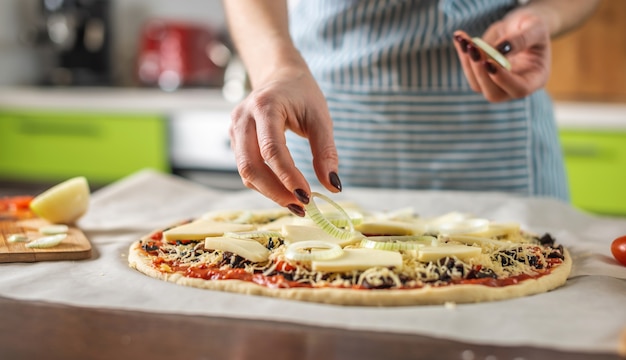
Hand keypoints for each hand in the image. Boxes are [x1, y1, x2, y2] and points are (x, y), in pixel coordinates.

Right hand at [229, 66, 340, 213]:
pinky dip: (265, 185)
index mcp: (265, 106)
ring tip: (297, 203)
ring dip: (270, 192)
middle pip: (251, 166)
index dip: (287, 176)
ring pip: (246, 172)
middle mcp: (243, 118)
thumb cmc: (302, 94)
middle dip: (275, 191)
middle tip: (301, 207)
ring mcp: (235, 130)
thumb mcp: (321, 118)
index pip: (272, 149)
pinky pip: (247, 169)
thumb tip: (333, 186)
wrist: (279, 76)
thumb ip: (326, 152)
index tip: (307, 196)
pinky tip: (285, 191)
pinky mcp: (235, 141)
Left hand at [452, 8, 551, 101]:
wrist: (519, 26)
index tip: (489, 62)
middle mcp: (515, 87)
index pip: (519, 89)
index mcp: (535, 79)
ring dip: (468, 63)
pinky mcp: (483, 76)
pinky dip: (463, 55)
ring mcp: (497, 84)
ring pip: (477, 84)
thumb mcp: (535, 27)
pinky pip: (470, 71)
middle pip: (494, 94)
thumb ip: (522, 38)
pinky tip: (460, 38)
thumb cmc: (532, 27)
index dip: (503, 79)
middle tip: (473, 48)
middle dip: (481, 73)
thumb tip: (500, 49)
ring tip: (464, 40)